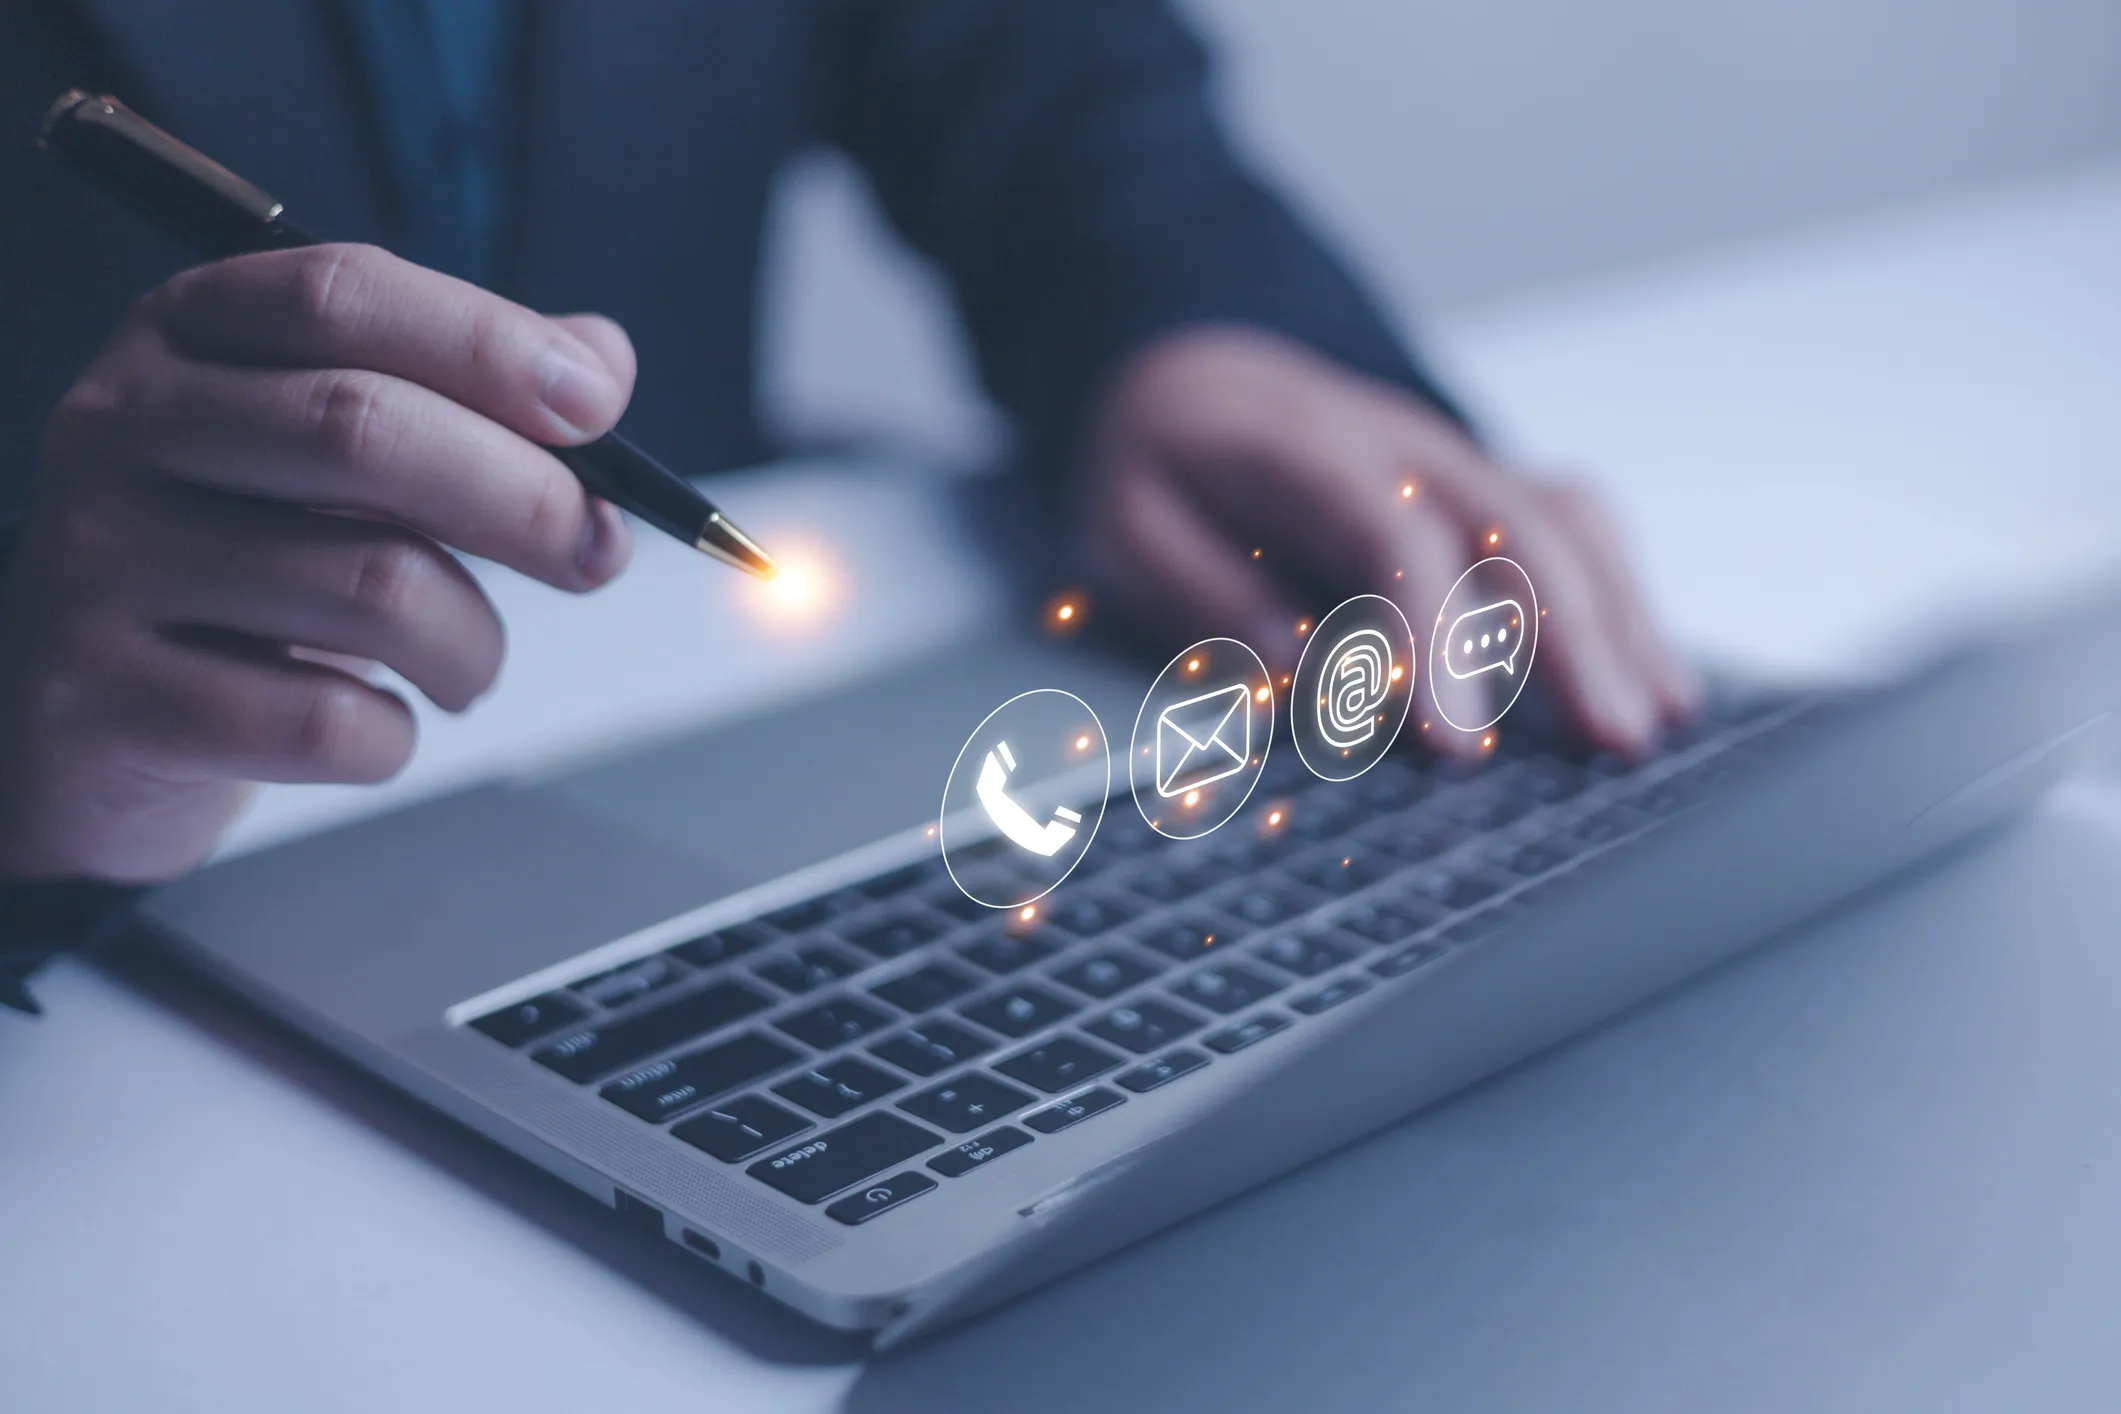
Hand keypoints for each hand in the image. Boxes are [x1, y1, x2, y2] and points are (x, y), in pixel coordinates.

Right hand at [0, 245, 635, 880]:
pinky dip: (393, 737)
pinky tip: (372, 723)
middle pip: (364, 428)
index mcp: (187, 334)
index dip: (488, 343)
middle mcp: (123, 424)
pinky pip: (322, 722)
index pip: (342, 294)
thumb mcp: (340, 456)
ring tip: (465, 662)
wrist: (84, 723)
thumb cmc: (247, 565)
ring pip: (373, 588)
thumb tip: (600, 357)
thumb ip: (470, 394)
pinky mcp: (105, 696)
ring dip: (473, 642)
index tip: (596, 407)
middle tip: (591, 555)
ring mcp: (100, 559)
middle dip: (522, 498)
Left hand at [1074, 325, 1696, 754]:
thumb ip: (1209, 595)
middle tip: (1607, 743)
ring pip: (1566, 522)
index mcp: (1305, 453)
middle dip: (1569, 640)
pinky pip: (1579, 527)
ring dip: (1620, 620)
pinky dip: (1627, 599)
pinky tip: (1655, 681)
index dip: (1430, 634)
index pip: (1392, 533)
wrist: (1189, 370)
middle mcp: (1403, 447)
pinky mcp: (1482, 487)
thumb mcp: (1131, 527)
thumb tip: (1303, 673)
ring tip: (1652, 725)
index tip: (1454, 737)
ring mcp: (1454, 460)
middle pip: (1513, 527)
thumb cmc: (1162, 462)